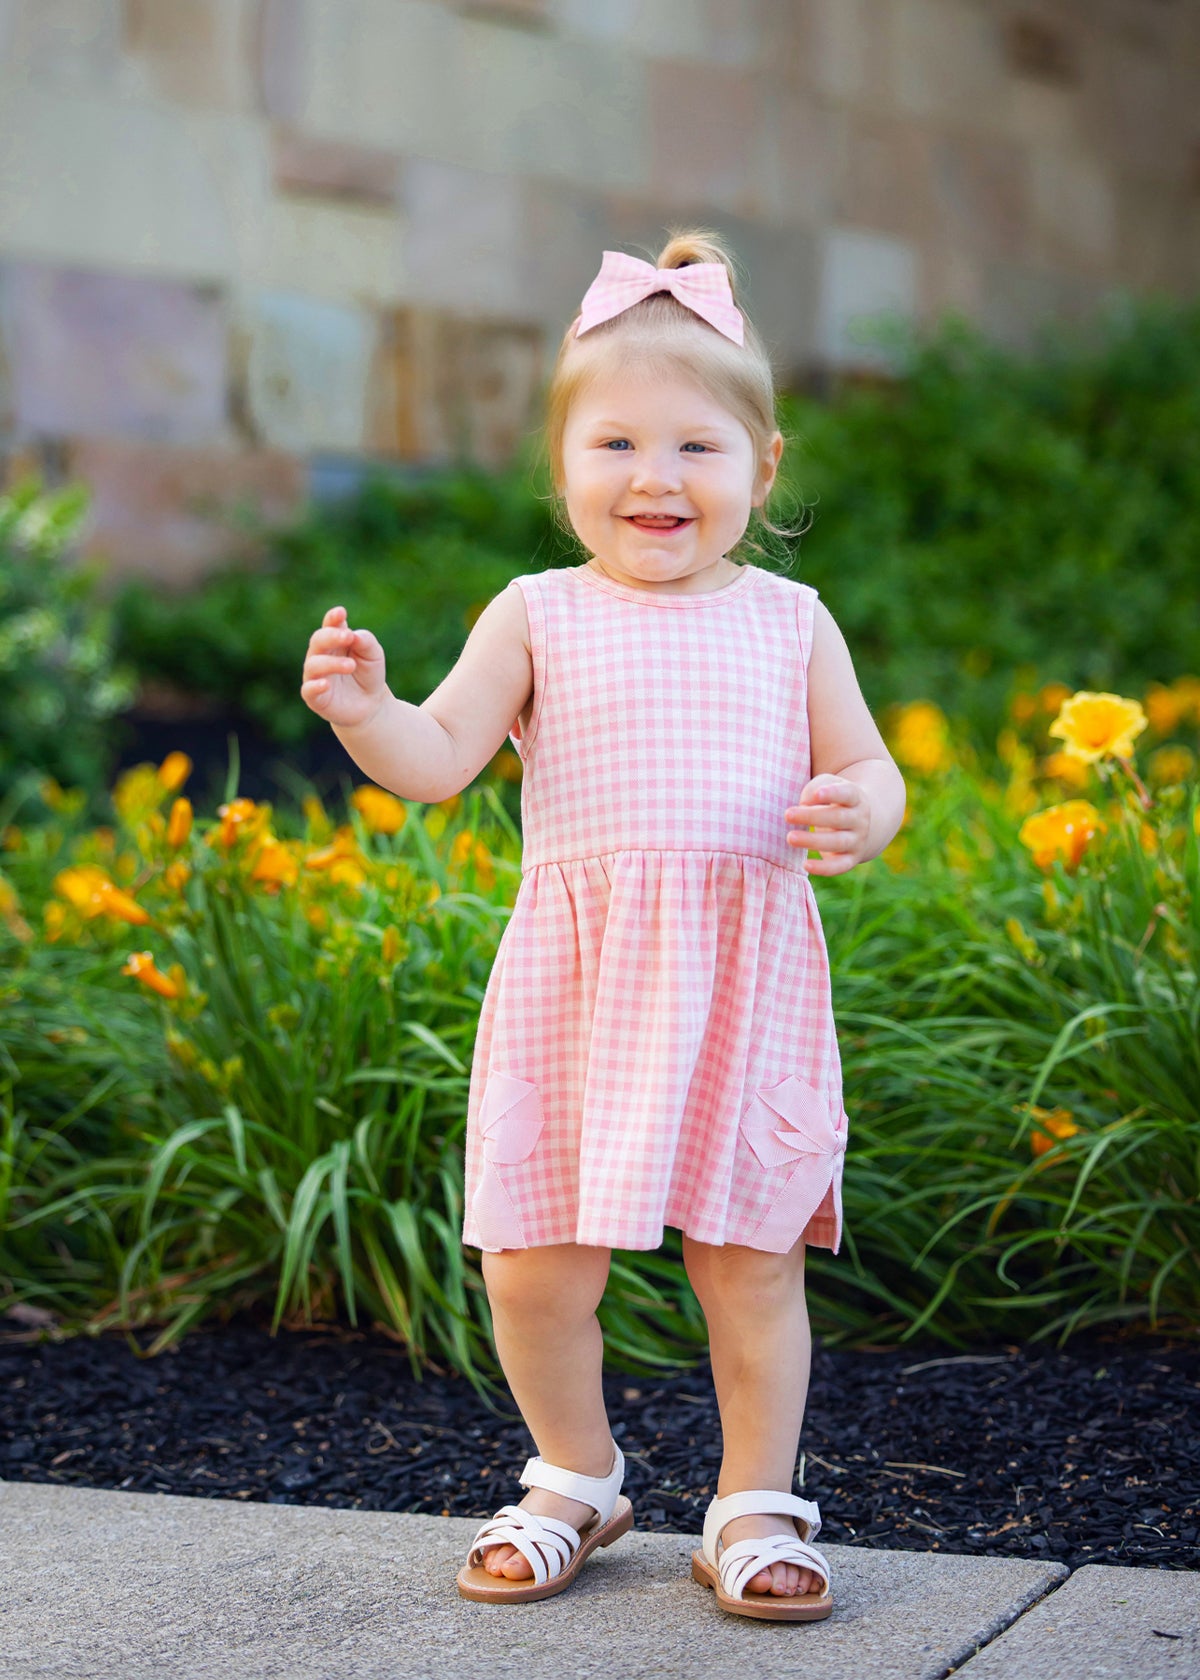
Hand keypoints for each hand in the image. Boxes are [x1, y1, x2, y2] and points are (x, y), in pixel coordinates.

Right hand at [300, 605, 387, 728]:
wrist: (372, 705)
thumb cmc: (369, 674)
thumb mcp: (374, 655)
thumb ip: (365, 641)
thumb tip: (353, 635)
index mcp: (335, 641)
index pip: (330, 625)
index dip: (333, 618)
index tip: (341, 613)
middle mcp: (321, 655)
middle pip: (318, 641)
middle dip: (331, 636)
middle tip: (348, 637)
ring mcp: (315, 676)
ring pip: (314, 664)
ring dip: (331, 663)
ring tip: (350, 665)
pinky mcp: (315, 697)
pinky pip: (308, 690)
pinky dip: (315, 686)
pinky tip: (325, 684)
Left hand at [785, 775, 871, 875]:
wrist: (858, 824)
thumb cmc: (834, 800)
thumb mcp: (826, 787)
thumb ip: (814, 790)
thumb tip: (803, 805)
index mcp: (855, 797)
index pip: (847, 793)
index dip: (833, 793)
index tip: (817, 794)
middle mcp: (860, 819)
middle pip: (838, 818)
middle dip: (812, 817)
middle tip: (787, 815)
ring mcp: (858, 840)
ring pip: (837, 842)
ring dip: (813, 841)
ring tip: (790, 838)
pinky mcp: (851, 859)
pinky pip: (839, 866)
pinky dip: (824, 868)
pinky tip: (805, 865)